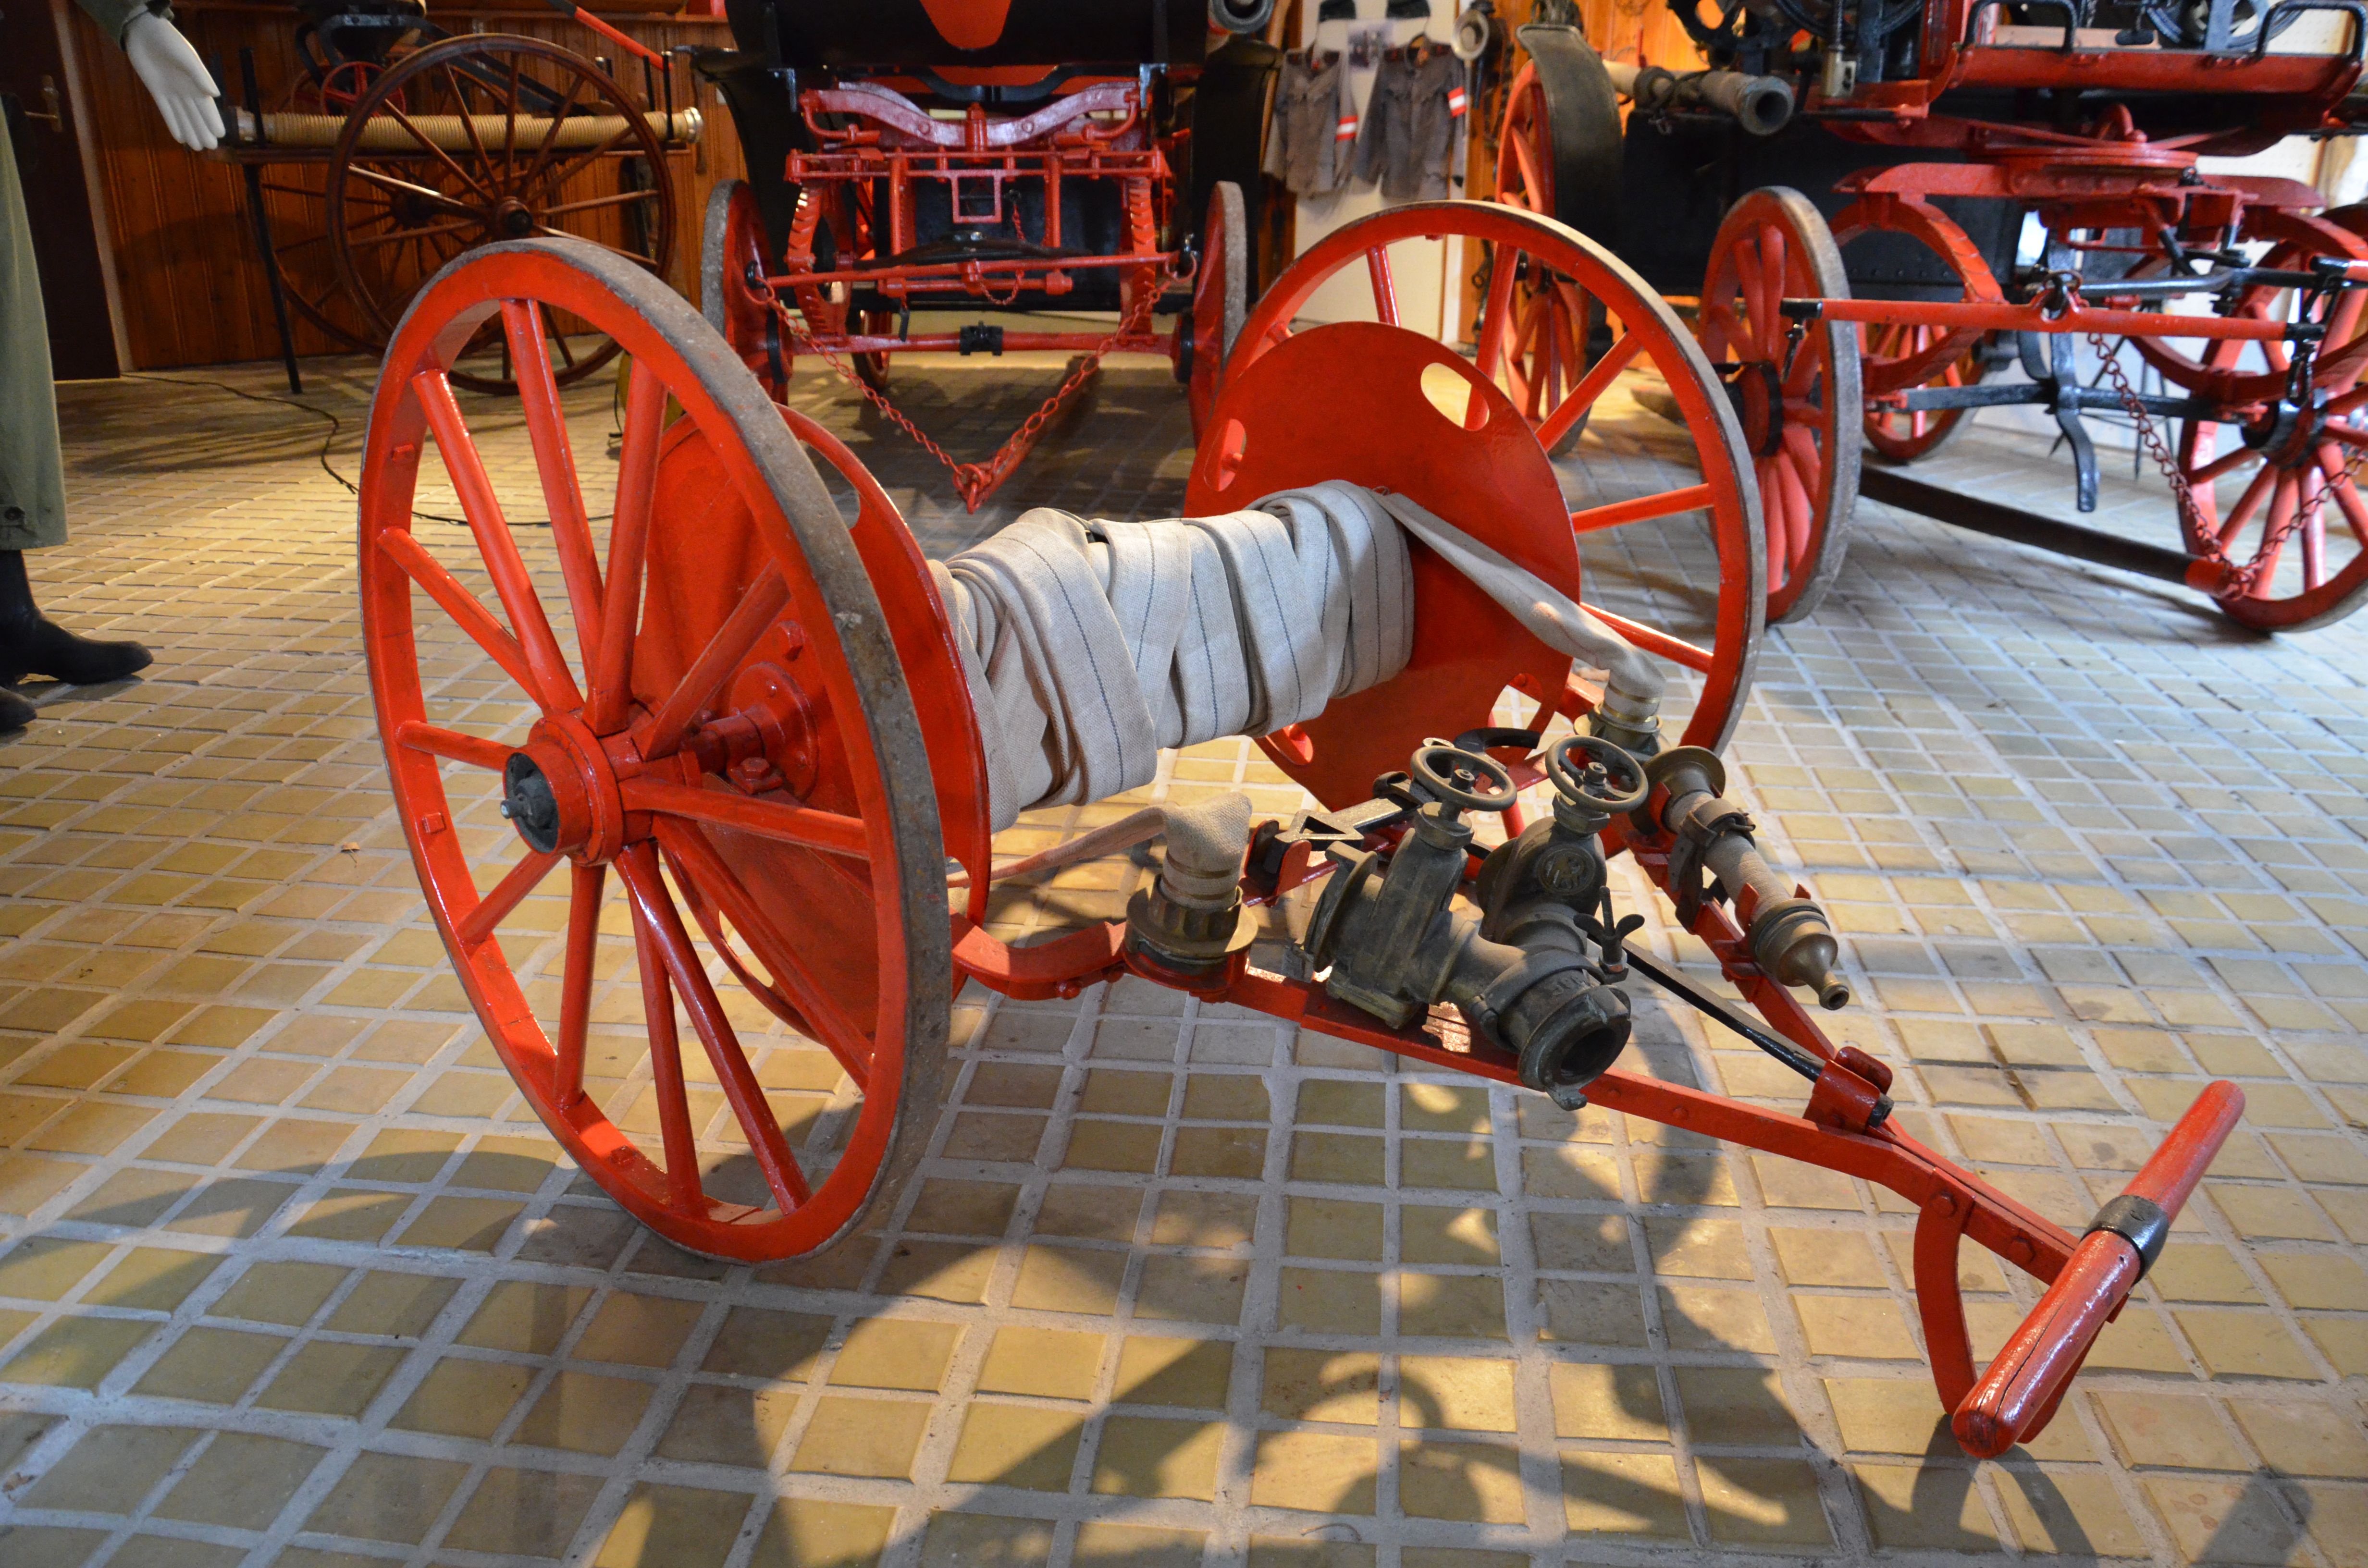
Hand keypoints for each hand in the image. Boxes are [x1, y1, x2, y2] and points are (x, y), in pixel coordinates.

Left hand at [123, 12, 222, 150]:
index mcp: (197, 82)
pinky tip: (178, 137)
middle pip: (196, 114)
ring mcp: (171, 91)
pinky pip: (166, 111)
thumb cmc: (169, 40)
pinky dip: (172, 123)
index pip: (207, 105)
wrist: (144, 31)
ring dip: (190, 130)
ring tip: (197, 147)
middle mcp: (186, 89)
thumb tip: (214, 94)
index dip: (213, 120)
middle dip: (203, 130)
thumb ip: (200, 76)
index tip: (220, 135)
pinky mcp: (156, 91)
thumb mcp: (186, 57)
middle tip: (211, 147)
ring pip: (182, 116)